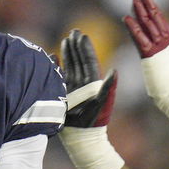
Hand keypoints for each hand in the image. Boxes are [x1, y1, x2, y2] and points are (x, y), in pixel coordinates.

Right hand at [57, 30, 123, 168]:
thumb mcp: (103, 103)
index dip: (85, 48)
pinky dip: (56, 66)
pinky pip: (59, 76)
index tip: (82, 35)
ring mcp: (73, 88)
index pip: (88, 61)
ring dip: (68, 53)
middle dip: (76, 46)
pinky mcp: (63, 93)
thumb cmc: (94, 121)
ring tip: (66, 40)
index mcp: (93, 83)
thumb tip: (115, 71)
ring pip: (70, 66)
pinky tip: (52, 56)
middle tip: (74, 32)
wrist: (81, 136)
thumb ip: (108, 87)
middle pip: (79, 61)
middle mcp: (83, 83)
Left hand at [122, 0, 168, 125]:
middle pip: (155, 19)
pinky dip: (132, 27)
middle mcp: (166, 43)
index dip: (154, 11)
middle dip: (147, 5)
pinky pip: (139, 38)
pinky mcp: (150, 55)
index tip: (148, 1)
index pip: (162, 24)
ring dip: (140, 11)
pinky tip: (126, 17)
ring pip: (148, 25)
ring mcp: (158, 48)